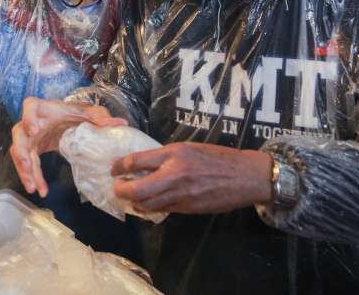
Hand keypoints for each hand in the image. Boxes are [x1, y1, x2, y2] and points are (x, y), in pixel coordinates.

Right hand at [10, 97, 126, 196]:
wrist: (66, 121)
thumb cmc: (73, 114)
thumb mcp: (87, 113)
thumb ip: (100, 117)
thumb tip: (121, 124)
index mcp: (45, 109)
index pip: (30, 106)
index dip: (28, 117)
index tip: (33, 130)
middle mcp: (31, 122)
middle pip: (18, 134)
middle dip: (21, 151)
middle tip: (28, 165)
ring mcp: (29, 137)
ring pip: (19, 153)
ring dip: (24, 171)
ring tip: (33, 187)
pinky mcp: (31, 149)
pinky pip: (27, 165)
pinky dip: (32, 177)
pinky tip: (40, 190)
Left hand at [111, 143, 272, 214]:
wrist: (244, 176)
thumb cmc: (217, 157)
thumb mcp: (189, 148)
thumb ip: (166, 156)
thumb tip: (143, 162)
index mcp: (174, 154)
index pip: (137, 161)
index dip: (120, 166)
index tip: (113, 169)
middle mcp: (174, 175)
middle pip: (136, 188)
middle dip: (121, 190)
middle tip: (117, 187)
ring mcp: (180, 195)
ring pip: (146, 204)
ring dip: (133, 201)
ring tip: (129, 196)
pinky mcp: (187, 209)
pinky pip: (162, 210)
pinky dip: (150, 208)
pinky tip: (146, 204)